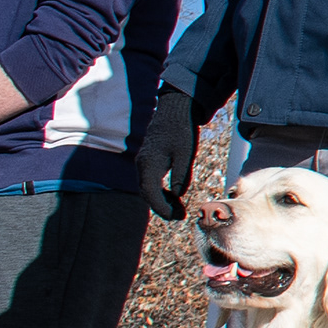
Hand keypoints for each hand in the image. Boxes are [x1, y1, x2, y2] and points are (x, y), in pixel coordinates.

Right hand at [135, 88, 200, 222]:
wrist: (174, 110)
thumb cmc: (181, 130)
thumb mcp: (185, 154)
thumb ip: (180, 175)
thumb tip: (178, 195)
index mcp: (149, 164)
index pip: (151, 193)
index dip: (162, 208)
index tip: (175, 217)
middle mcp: (142, 164)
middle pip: (147, 193)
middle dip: (162, 207)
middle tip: (179, 216)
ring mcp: (143, 162)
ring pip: (147, 188)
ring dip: (161, 200)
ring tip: (179, 208)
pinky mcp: (148, 159)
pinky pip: (150, 180)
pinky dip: (160, 190)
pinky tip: (173, 195)